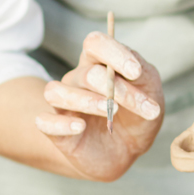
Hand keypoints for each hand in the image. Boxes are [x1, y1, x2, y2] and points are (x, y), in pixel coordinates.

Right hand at [36, 28, 163, 181]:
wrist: (128, 150)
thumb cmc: (136, 114)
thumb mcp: (149, 92)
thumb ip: (142, 77)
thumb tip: (134, 71)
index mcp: (99, 63)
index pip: (95, 43)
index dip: (113, 53)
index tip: (136, 72)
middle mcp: (77, 79)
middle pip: (87, 74)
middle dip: (117, 89)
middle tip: (145, 107)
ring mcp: (64, 104)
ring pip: (56, 92)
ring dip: (86, 101)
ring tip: (111, 112)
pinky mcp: (56, 130)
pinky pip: (44, 121)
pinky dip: (60, 123)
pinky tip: (80, 127)